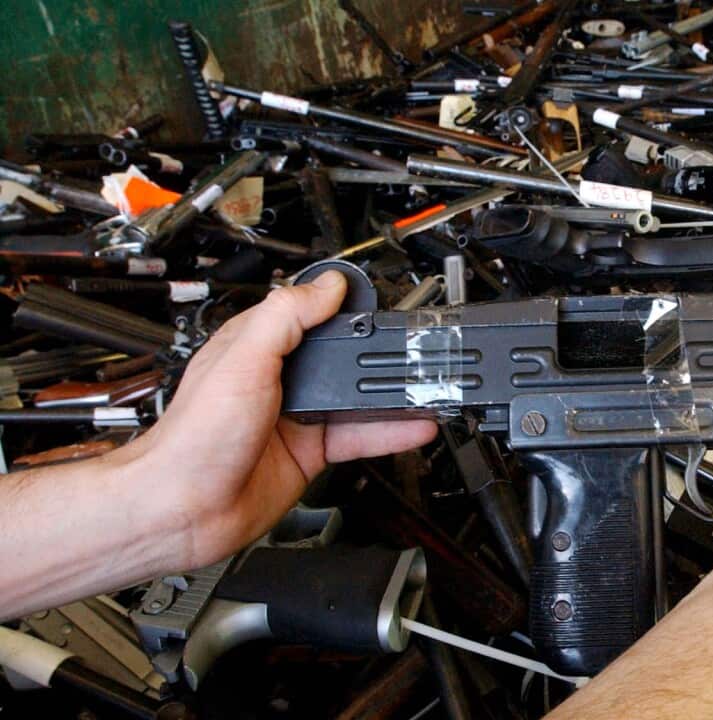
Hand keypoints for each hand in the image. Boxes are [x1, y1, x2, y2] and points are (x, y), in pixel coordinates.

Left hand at [115, 270, 436, 568]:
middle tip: (416, 350)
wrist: (184, 509)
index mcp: (256, 345)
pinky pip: (359, 437)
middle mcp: (279, 380)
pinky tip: (413, 426)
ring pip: (356, 399)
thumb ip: (286, 317)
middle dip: (377, 355)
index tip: (379, 304)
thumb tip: (327, 285)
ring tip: (425, 388)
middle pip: (341, 358)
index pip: (309, 314)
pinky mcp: (311, 454)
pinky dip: (390, 433)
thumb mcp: (242, 358)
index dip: (344, 308)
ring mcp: (296, 418)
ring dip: (392, 396)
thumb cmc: (194, 438)